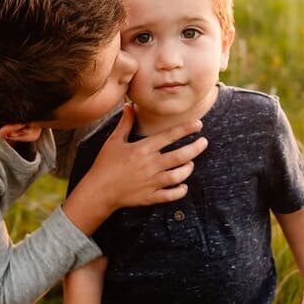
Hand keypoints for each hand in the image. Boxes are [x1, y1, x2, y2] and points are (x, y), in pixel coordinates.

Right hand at [88, 105, 208, 209]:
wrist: (98, 191)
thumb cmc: (105, 164)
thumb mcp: (114, 141)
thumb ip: (125, 123)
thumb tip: (129, 106)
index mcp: (143, 149)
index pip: (169, 136)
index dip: (186, 129)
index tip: (198, 125)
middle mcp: (150, 165)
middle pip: (180, 156)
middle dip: (195, 148)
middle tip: (204, 143)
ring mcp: (152, 182)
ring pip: (178, 175)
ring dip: (188, 169)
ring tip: (191, 164)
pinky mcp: (150, 197)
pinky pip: (171, 195)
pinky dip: (180, 191)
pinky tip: (183, 186)